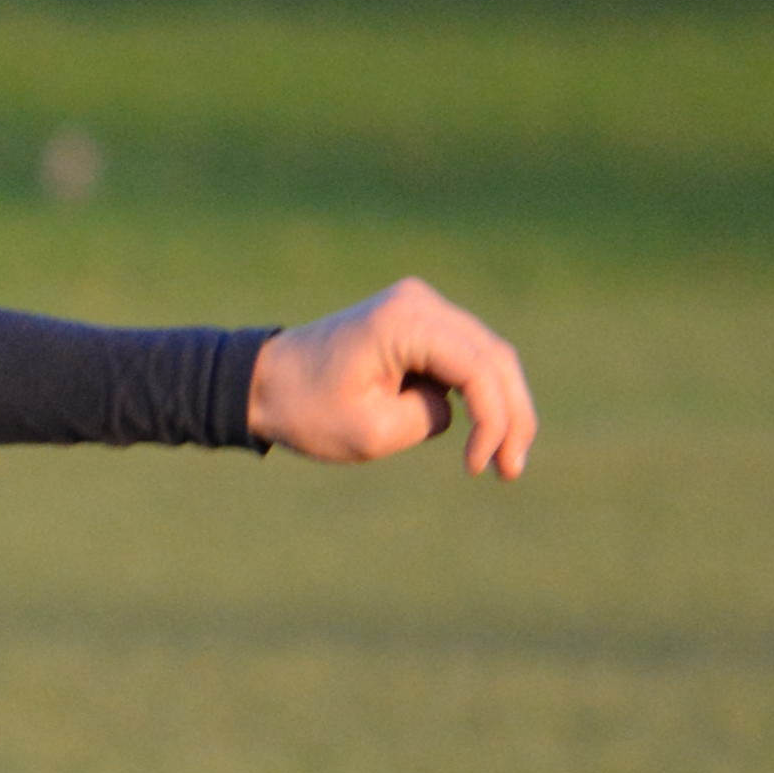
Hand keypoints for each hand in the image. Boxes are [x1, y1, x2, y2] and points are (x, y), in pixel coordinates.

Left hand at [246, 278, 536, 482]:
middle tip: (512, 469)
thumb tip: (453, 405)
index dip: (493, 420)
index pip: (477, 368)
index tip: (478, 467)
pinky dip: (478, 396)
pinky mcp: (418, 323)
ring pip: (487, 358)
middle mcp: (421, 303)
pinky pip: (465, 359)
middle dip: (512, 416)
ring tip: (505, 462)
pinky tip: (482, 437)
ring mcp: (421, 308)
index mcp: (406, 322)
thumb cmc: (304, 408)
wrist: (261, 381)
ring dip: (502, 408)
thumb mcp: (370, 432)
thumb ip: (429, 418)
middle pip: (494, 358)